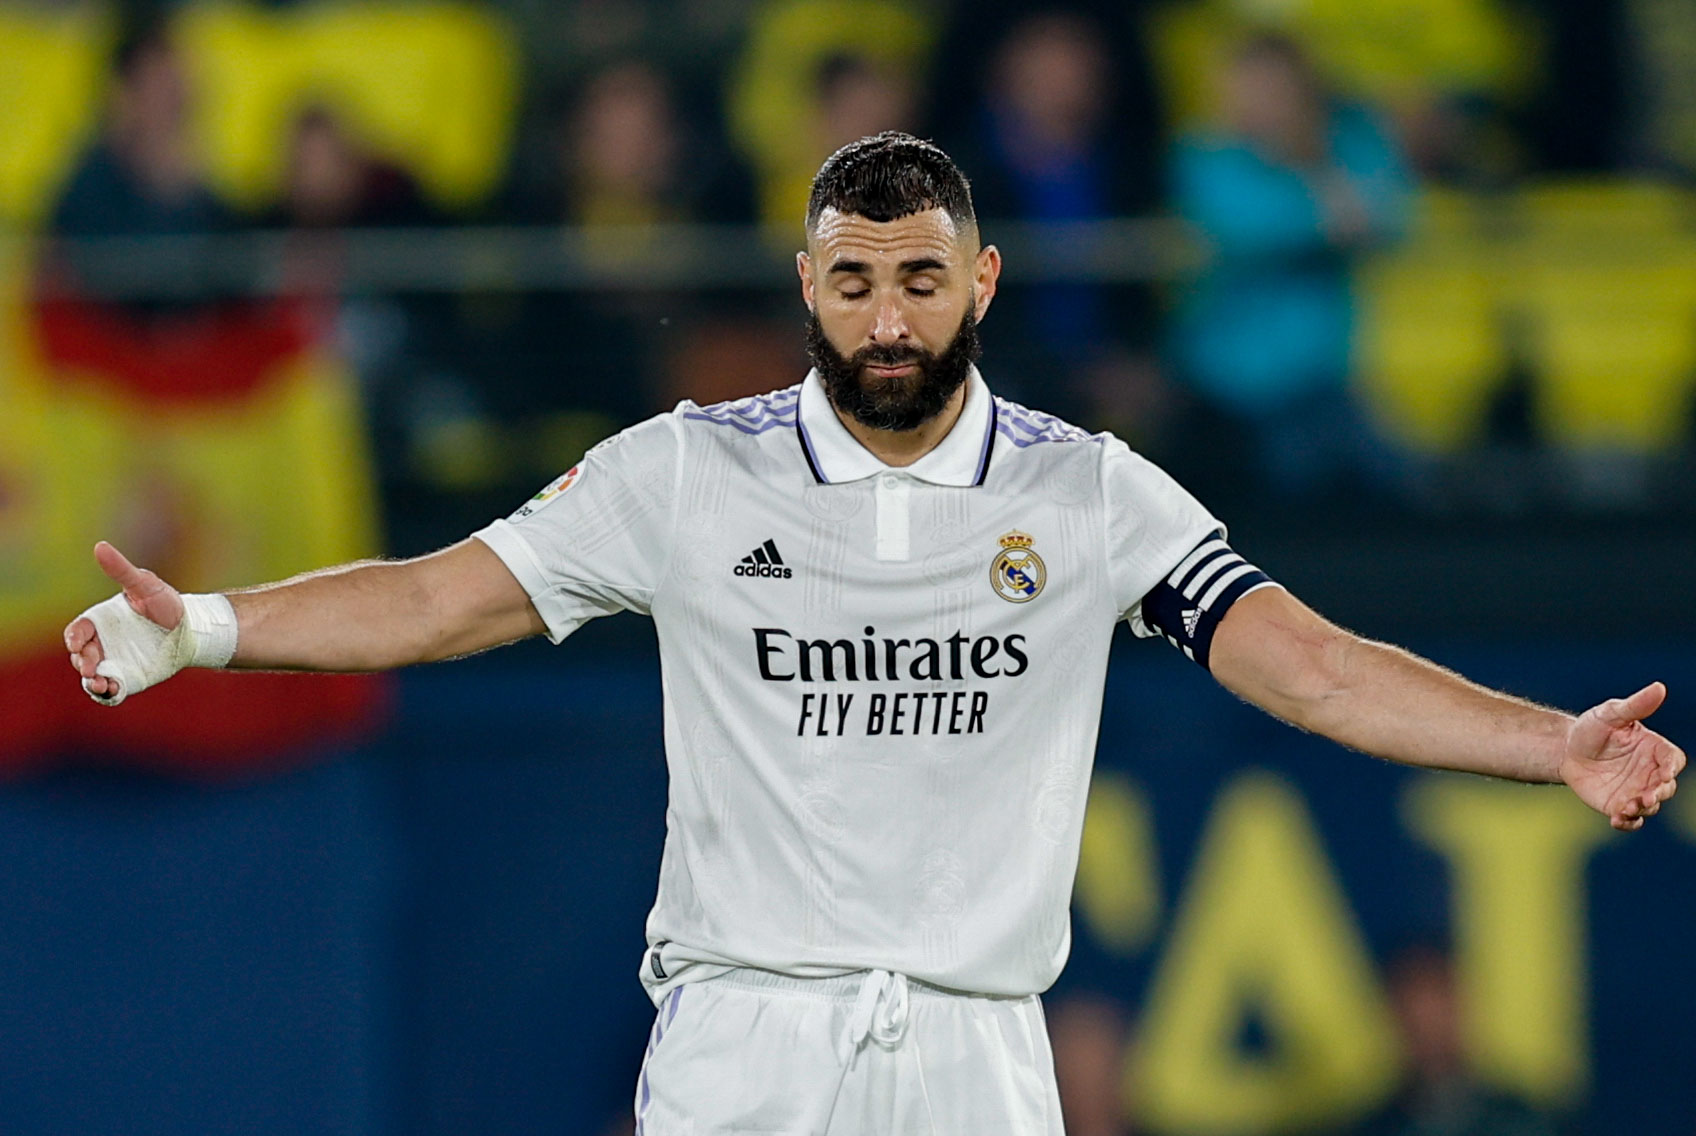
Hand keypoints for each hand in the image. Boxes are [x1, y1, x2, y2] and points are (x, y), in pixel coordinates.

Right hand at [64, 541, 184, 700]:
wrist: (191, 630)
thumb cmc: (167, 604)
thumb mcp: (145, 585)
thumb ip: (122, 569)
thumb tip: (100, 546)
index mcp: (101, 622)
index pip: (78, 631)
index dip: (74, 638)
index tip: (78, 643)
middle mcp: (103, 644)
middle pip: (81, 656)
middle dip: (81, 661)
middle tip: (90, 666)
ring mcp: (114, 662)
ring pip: (91, 675)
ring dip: (89, 681)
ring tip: (98, 683)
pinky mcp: (127, 678)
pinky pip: (110, 689)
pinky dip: (106, 692)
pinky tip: (110, 689)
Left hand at [1560, 683, 1685, 830]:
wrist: (1565, 750)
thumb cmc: (1592, 728)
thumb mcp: (1610, 714)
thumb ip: (1635, 705)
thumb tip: (1659, 687)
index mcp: (1654, 749)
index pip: (1673, 760)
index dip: (1672, 768)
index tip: (1665, 773)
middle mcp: (1650, 773)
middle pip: (1666, 787)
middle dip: (1659, 794)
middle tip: (1646, 797)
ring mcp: (1636, 791)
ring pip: (1650, 806)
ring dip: (1643, 809)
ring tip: (1628, 807)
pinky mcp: (1619, 805)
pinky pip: (1631, 820)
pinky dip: (1628, 822)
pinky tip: (1618, 819)